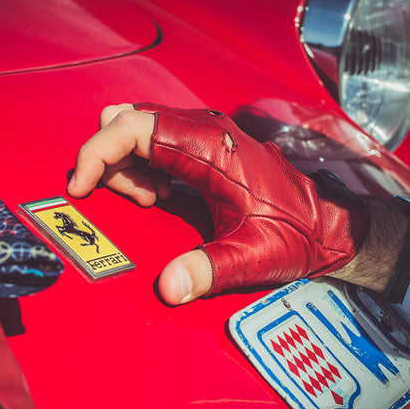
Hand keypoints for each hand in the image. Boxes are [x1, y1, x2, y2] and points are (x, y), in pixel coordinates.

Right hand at [68, 103, 366, 303]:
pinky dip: (141, 167)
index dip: (97, 152)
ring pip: (136, 129)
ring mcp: (203, 134)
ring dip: (126, 165)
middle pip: (127, 121)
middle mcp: (204, 129)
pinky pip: (152, 142)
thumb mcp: (250, 257)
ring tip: (152, 203)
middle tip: (137, 203)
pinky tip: (161, 198)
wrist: (328, 225)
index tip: (81, 186)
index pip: (133, 126)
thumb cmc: (296, 234)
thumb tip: (167, 288)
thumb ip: (207, 271)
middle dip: (111, 160)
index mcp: (210, 147)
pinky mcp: (203, 146)